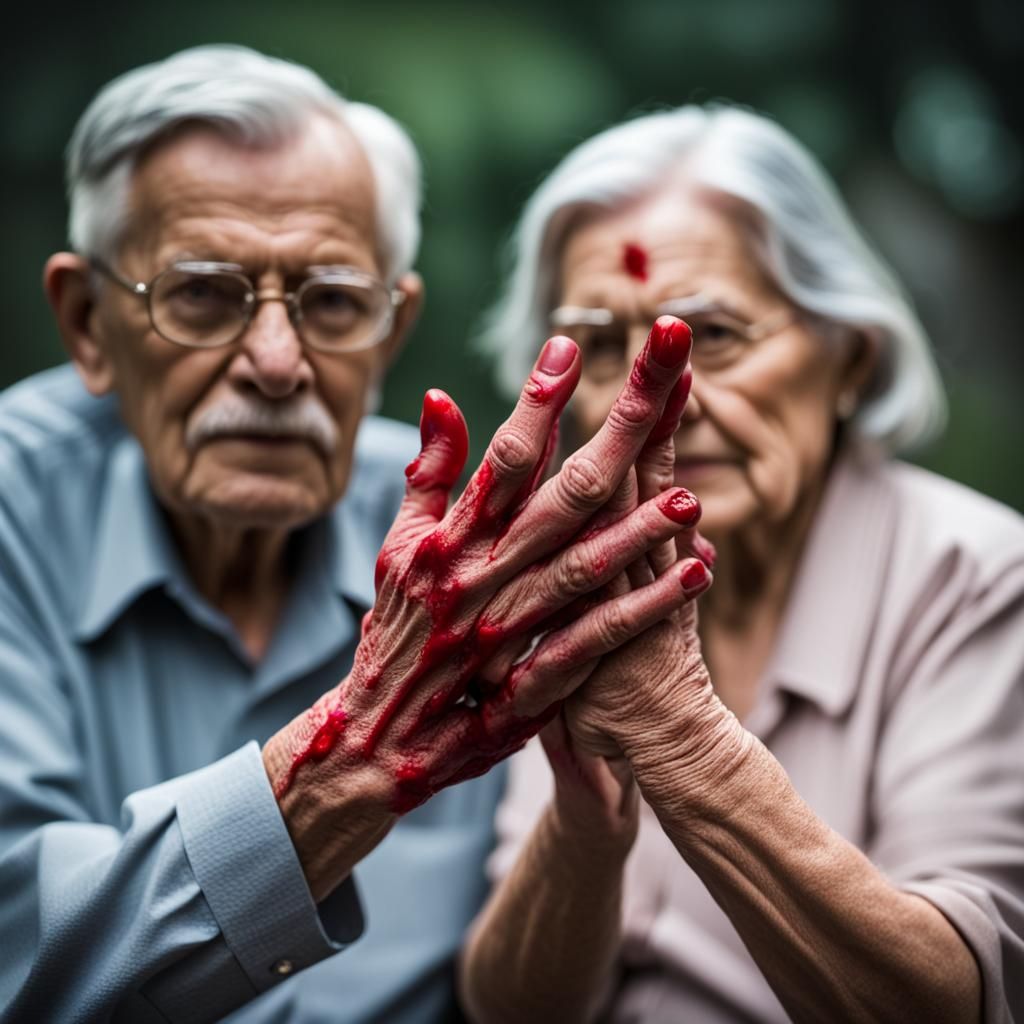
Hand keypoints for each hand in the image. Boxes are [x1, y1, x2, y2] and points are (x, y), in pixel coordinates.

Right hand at [263, 318, 697, 893]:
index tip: (571, 344)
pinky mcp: (532, 683)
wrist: (378, 740)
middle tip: (666, 380)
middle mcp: (484, 576)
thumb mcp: (400, 547)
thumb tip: (442, 396)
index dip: (539, 400)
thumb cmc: (395, 631)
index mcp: (453, 539)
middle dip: (618, 432)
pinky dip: (645, 609)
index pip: (504, 458)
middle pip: (563, 495)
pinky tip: (696, 574)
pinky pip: (595, 642)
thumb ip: (429, 473)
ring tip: (690, 495)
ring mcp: (509, 631)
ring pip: (584, 569)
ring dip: (640, 530)